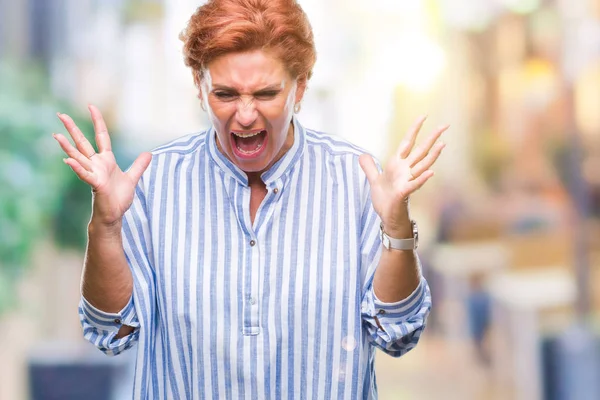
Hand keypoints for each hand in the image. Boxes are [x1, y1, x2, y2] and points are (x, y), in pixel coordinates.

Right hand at [53, 105, 151, 225]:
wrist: (114, 215)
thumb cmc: (119, 198)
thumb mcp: (133, 178)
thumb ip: (139, 165)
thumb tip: (148, 153)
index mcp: (106, 160)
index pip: (101, 136)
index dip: (98, 121)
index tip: (91, 106)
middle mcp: (96, 164)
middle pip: (82, 142)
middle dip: (72, 129)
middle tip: (60, 115)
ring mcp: (93, 173)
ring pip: (78, 157)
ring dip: (67, 146)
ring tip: (56, 135)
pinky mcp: (95, 184)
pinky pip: (84, 174)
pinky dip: (77, 168)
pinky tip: (68, 161)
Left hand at [359, 115, 447, 235]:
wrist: (386, 216)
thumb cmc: (384, 199)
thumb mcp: (374, 180)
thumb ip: (369, 167)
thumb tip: (361, 155)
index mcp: (397, 164)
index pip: (407, 142)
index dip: (415, 129)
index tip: (424, 116)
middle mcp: (406, 170)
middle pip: (421, 150)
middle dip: (432, 137)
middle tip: (445, 125)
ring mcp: (407, 180)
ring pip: (423, 164)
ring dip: (433, 155)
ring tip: (443, 143)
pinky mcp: (404, 193)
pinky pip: (415, 184)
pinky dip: (422, 178)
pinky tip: (431, 172)